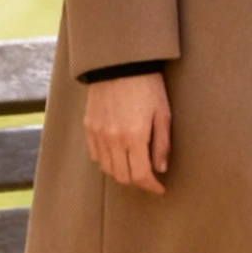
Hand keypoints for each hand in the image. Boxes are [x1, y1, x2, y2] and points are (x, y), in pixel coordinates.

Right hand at [84, 73, 171, 193]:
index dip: (152, 187)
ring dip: (122, 173)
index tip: (160, 188)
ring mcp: (98, 133)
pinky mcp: (89, 126)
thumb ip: (162, 145)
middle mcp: (113, 139)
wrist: (120, 63)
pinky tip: (118, 155)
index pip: (141, 175)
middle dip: (138, 182)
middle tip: (149, 179)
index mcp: (134, 136)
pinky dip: (107, 161)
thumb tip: (160, 168)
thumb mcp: (163, 114)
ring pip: (107, 169)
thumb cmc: (147, 86)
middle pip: (122, 176)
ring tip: (134, 167)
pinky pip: (95, 155)